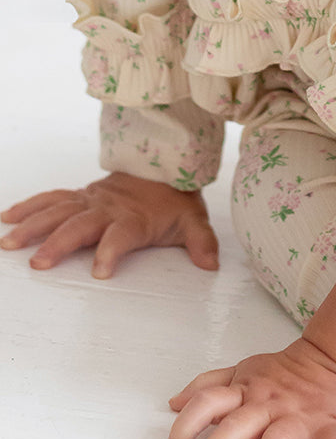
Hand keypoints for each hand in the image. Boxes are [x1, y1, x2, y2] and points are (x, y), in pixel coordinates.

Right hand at [0, 172, 219, 278]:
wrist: (162, 166)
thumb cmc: (174, 199)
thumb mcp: (193, 220)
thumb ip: (202, 242)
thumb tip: (211, 263)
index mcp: (135, 217)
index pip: (122, 235)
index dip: (111, 251)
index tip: (100, 272)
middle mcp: (108, 208)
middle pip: (81, 224)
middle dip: (60, 243)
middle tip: (40, 262)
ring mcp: (90, 200)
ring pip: (58, 211)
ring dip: (33, 226)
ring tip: (9, 243)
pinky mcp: (79, 196)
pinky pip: (51, 199)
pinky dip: (29, 207)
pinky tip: (8, 218)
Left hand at [167, 339, 335, 438]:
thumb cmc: (286, 374)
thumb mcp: (244, 371)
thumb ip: (209, 385)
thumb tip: (174, 403)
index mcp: (245, 392)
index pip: (208, 401)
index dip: (187, 423)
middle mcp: (268, 405)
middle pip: (236, 425)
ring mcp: (299, 417)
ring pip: (279, 438)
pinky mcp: (330, 429)